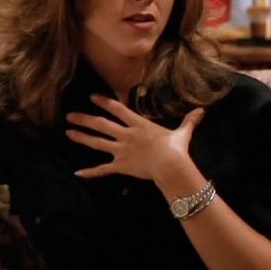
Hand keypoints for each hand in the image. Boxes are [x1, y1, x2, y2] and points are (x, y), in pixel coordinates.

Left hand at [65, 94, 204, 183]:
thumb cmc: (176, 148)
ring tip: (68, 133)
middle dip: (84, 119)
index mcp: (139, 124)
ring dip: (82, 138)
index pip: (118, 110)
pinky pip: (103, 169)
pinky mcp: (120, 166)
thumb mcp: (183, 133)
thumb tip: (202, 110)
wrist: (170, 165)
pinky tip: (77, 172)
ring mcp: (121, 151)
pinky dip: (90, 172)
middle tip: (69, 116)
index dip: (104, 102)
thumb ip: (189, 121)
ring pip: (97, 143)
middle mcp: (126, 135)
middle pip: (101, 125)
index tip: (92, 97)